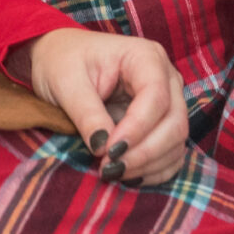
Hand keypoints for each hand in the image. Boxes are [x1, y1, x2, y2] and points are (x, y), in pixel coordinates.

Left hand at [13, 27, 186, 184]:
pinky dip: (153, 170)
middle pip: (174, 122)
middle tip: (109, 168)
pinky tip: (128, 175)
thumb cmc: (61, 62)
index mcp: (145, 57)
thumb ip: (87, 114)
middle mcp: (165, 78)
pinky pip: (171, 154)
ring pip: (176, 142)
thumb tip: (103, 147)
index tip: (109, 151)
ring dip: (148, 165)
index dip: (137, 128)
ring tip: (112, 172)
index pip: (156, 97)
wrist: (57, 59)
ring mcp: (168, 102)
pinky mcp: (162, 124)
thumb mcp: (67, 83)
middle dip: (145, 152)